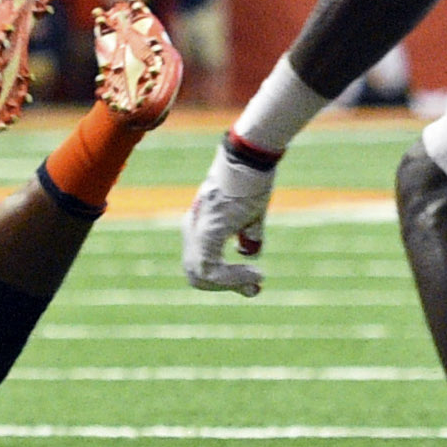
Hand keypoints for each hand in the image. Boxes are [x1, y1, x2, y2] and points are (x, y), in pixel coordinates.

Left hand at [182, 137, 278, 295]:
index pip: (200, 264)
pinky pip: (212, 269)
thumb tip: (251, 255)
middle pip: (196, 274)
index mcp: (198, 225)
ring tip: (255, 281)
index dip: (223, 279)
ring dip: (230, 284)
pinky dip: (233, 278)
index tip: (251, 282)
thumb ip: (247, 236)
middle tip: (253, 287)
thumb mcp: (251, 215)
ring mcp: (197, 231)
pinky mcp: (208, 232)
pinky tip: (255, 275)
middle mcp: (191, 229)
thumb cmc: (252, 181)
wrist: (250, 159)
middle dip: (225, 285)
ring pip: (201, 276)